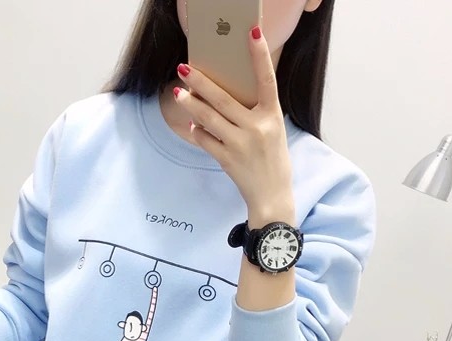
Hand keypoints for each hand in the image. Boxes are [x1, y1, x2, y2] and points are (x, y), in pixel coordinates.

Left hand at [174, 25, 294, 226]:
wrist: (272, 196)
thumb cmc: (272, 161)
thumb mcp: (273, 131)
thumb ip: (255, 114)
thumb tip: (224, 98)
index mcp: (273, 116)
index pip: (267, 79)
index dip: (260, 55)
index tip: (252, 33)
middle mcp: (257, 127)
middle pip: (223, 99)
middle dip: (201, 82)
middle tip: (184, 68)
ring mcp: (240, 144)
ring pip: (209, 119)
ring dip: (191, 105)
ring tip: (178, 93)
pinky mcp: (227, 160)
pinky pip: (206, 141)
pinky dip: (197, 133)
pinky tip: (192, 127)